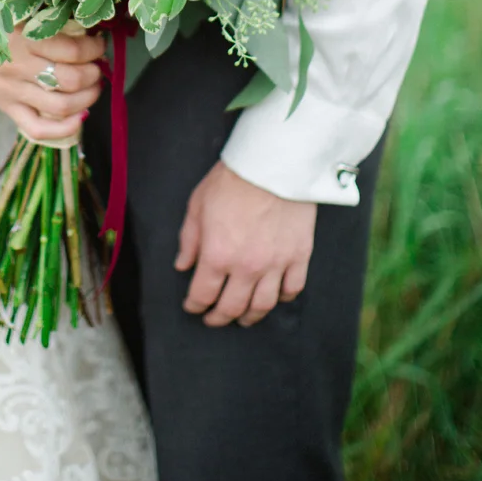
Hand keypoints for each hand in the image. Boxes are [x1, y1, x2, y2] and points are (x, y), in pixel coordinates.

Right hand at [0, 19, 105, 142]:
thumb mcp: (20, 10)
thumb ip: (49, 21)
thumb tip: (87, 30)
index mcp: (25, 38)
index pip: (73, 50)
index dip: (94, 49)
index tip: (98, 44)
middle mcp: (20, 67)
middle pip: (71, 80)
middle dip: (94, 73)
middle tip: (97, 65)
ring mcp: (12, 90)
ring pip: (60, 106)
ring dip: (87, 98)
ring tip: (93, 86)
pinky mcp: (6, 106)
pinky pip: (37, 128)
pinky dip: (64, 128)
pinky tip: (80, 118)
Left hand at [175, 161, 316, 327]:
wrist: (273, 162)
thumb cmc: (232, 180)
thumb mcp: (197, 205)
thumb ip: (189, 240)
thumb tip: (182, 265)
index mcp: (218, 255)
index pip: (203, 294)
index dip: (195, 305)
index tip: (192, 306)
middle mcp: (247, 267)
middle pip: (232, 307)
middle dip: (219, 317)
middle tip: (213, 318)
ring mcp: (276, 264)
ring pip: (262, 305)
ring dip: (250, 316)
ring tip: (243, 317)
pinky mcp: (299, 256)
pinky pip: (292, 289)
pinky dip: (281, 298)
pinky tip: (273, 296)